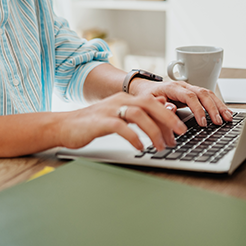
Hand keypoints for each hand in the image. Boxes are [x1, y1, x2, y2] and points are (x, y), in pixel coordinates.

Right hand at [58, 93, 186, 151]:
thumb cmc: (93, 123)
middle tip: (180, 135)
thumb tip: (164, 105)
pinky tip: (140, 147)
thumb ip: (140, 111)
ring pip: (138, 114)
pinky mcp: (100, 122)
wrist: (64, 126)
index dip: (169, 115)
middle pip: (150, 104)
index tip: (180, 129)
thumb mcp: (119, 114)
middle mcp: (119, 100)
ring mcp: (109, 110)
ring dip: (154, 131)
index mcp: (126, 98)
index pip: (154, 102)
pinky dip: (133, 137)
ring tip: (161, 146)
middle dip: (168, 119)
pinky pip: (121, 127)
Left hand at [130, 79, 232, 126]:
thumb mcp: (147, 103)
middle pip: (203, 94)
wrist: (143, 89)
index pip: (189, 96)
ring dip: (219, 106)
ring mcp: (189, 88)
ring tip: (228, 118)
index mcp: (172, 88)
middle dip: (213, 108)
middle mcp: (183, 86)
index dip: (198, 109)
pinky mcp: (193, 93)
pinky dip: (218, 105)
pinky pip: (208, 97)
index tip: (203, 123)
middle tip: (219, 122)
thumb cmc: (145, 97)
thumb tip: (172, 110)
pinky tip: (225, 113)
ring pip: (208, 94)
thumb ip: (159, 107)